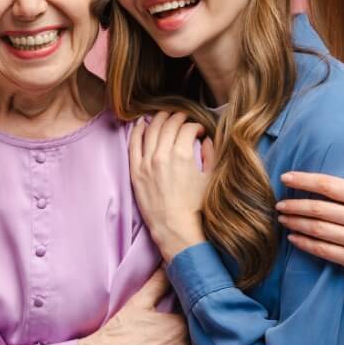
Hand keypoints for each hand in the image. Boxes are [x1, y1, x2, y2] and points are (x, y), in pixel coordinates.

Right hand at [79, 269, 200, 344]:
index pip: (205, 318)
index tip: (202, 315)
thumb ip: (158, 282)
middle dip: (207, 337)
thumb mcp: (139, 302)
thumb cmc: (121, 331)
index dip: (204, 317)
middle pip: (209, 341)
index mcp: (181, 325)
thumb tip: (169, 263)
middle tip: (203, 333)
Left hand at [129, 111, 209, 259]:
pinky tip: (142, 124)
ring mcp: (146, 163)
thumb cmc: (195, 206)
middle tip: (182, 118)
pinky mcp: (136, 172)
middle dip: (178, 118)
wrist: (175, 228)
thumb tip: (205, 139)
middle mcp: (162, 155)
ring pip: (151, 130)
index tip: (198, 131)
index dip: (195, 126)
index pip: (188, 128)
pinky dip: (138, 131)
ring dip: (159, 119)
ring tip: (164, 116)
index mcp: (183, 155)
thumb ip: (210, 153)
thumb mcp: (210, 178)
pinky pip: (134, 144)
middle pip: (169, 125)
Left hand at [276, 142, 343, 280]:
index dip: (305, 180)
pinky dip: (304, 243)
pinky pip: (323, 250)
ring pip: (318, 230)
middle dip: (294, 205)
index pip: (330, 185)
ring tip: (281, 218)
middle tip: (278, 203)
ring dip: (295, 223)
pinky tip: (292, 237)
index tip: (285, 178)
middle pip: (319, 209)